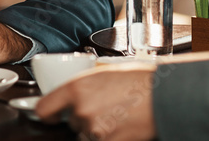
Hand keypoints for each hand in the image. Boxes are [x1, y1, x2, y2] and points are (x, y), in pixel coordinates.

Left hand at [36, 64, 157, 140]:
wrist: (165, 95)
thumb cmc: (138, 80)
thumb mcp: (103, 73)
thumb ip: (81, 87)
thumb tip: (66, 99)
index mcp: (76, 88)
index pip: (44, 110)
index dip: (50, 112)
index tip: (53, 114)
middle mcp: (82, 110)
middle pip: (72, 123)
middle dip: (84, 118)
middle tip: (105, 107)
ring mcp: (95, 131)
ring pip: (86, 135)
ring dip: (97, 130)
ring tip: (117, 116)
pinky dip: (110, 137)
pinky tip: (122, 127)